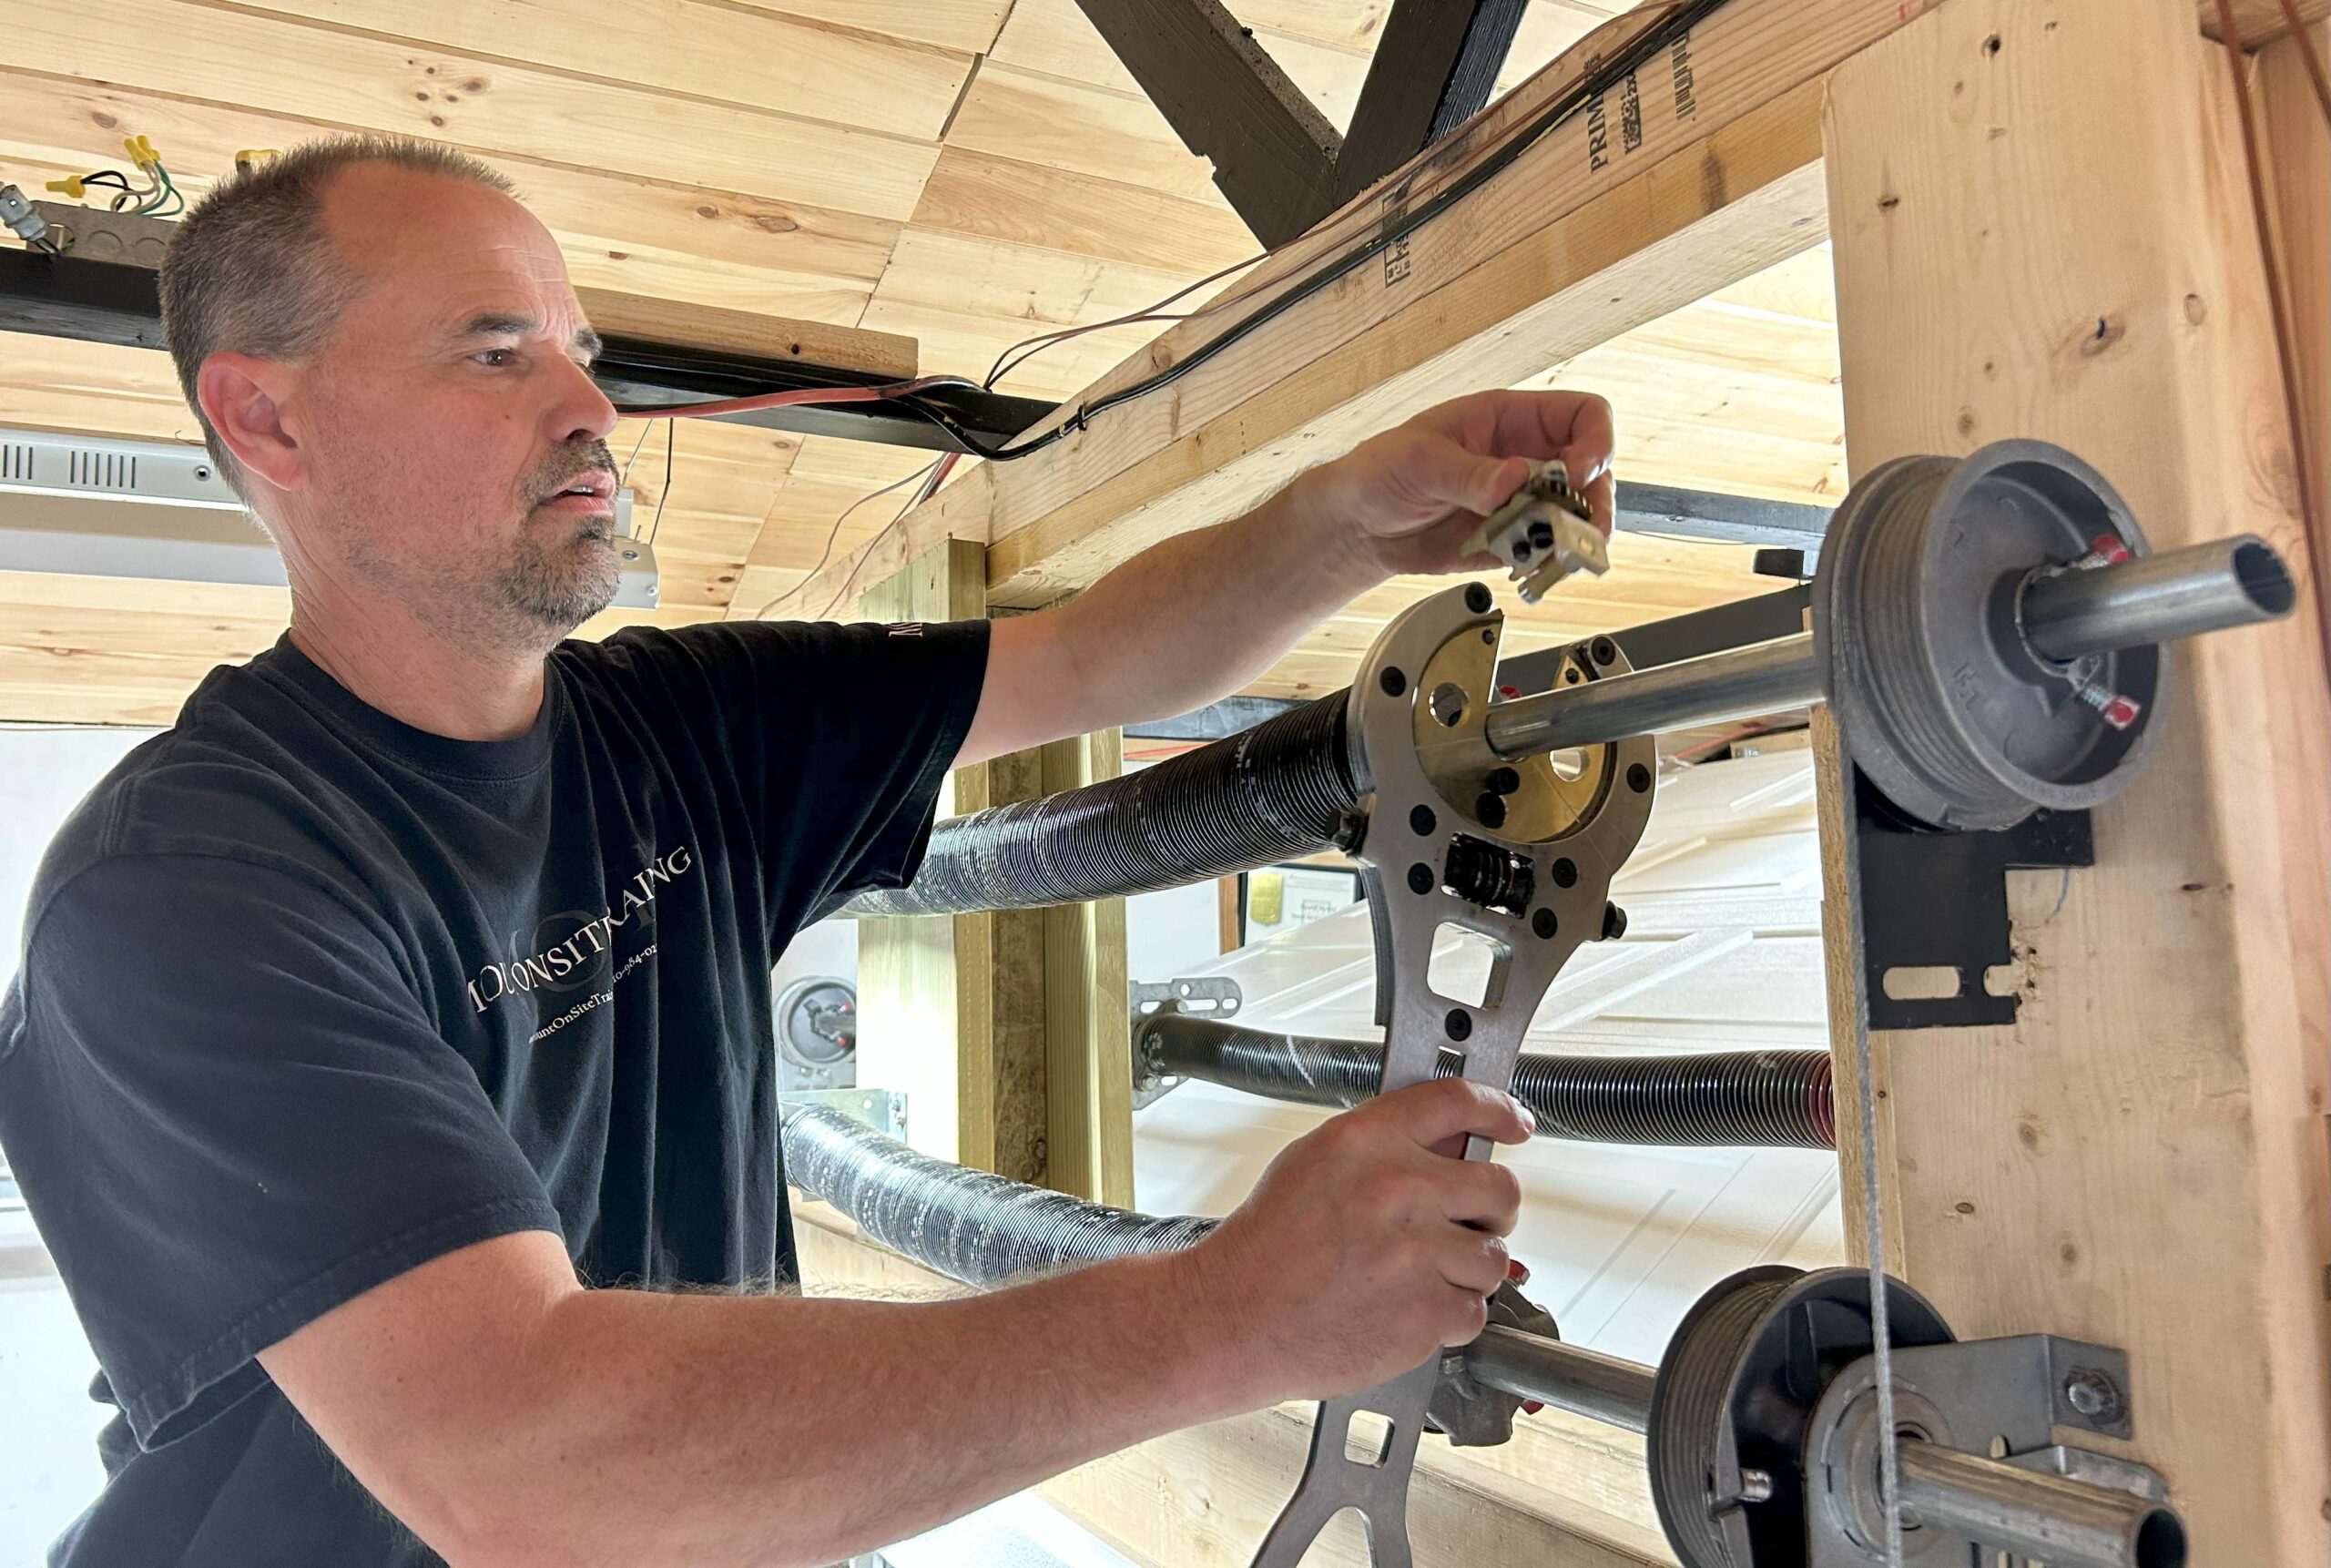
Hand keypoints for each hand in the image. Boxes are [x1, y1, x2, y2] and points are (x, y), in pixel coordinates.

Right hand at [1183, 1077, 1534, 1404]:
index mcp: (1366, 1141)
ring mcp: (1415, 1253)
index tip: (1513, 1122)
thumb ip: (1382, 1147)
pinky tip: (1406, 1308)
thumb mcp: (1314, 1163)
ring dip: (1468, 1269)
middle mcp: (1396, 1189)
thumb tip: (1447, 1143)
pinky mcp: (1426, 1312)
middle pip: (1499, 1186)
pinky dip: (1450, 1316)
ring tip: (1420, 1274)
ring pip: (1495, 1256)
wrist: (1235, 1317)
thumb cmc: (1266, 1248)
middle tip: (1469, 1223)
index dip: (1499, 1110)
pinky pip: (1475, 1311)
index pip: (1459, 1103)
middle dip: (1492, 1209)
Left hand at [1288, 389, 1615, 580]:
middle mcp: (1525, 457)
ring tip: (1559, 554)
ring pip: (1577, 515)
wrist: (1357, 526)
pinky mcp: (1511, 540)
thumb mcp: (1419, 461)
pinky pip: (1547, 551)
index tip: (1577, 472)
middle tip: (1578, 526)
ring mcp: (1521, 501)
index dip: (1595, 441)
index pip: (1582, 416)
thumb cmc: (1380, 471)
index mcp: (1511, 420)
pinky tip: (1532, 568)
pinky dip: (1549, 563)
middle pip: (1593, 470)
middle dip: (1594, 500)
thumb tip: (1514, 479)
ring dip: (1577, 537)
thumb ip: (1468, 473)